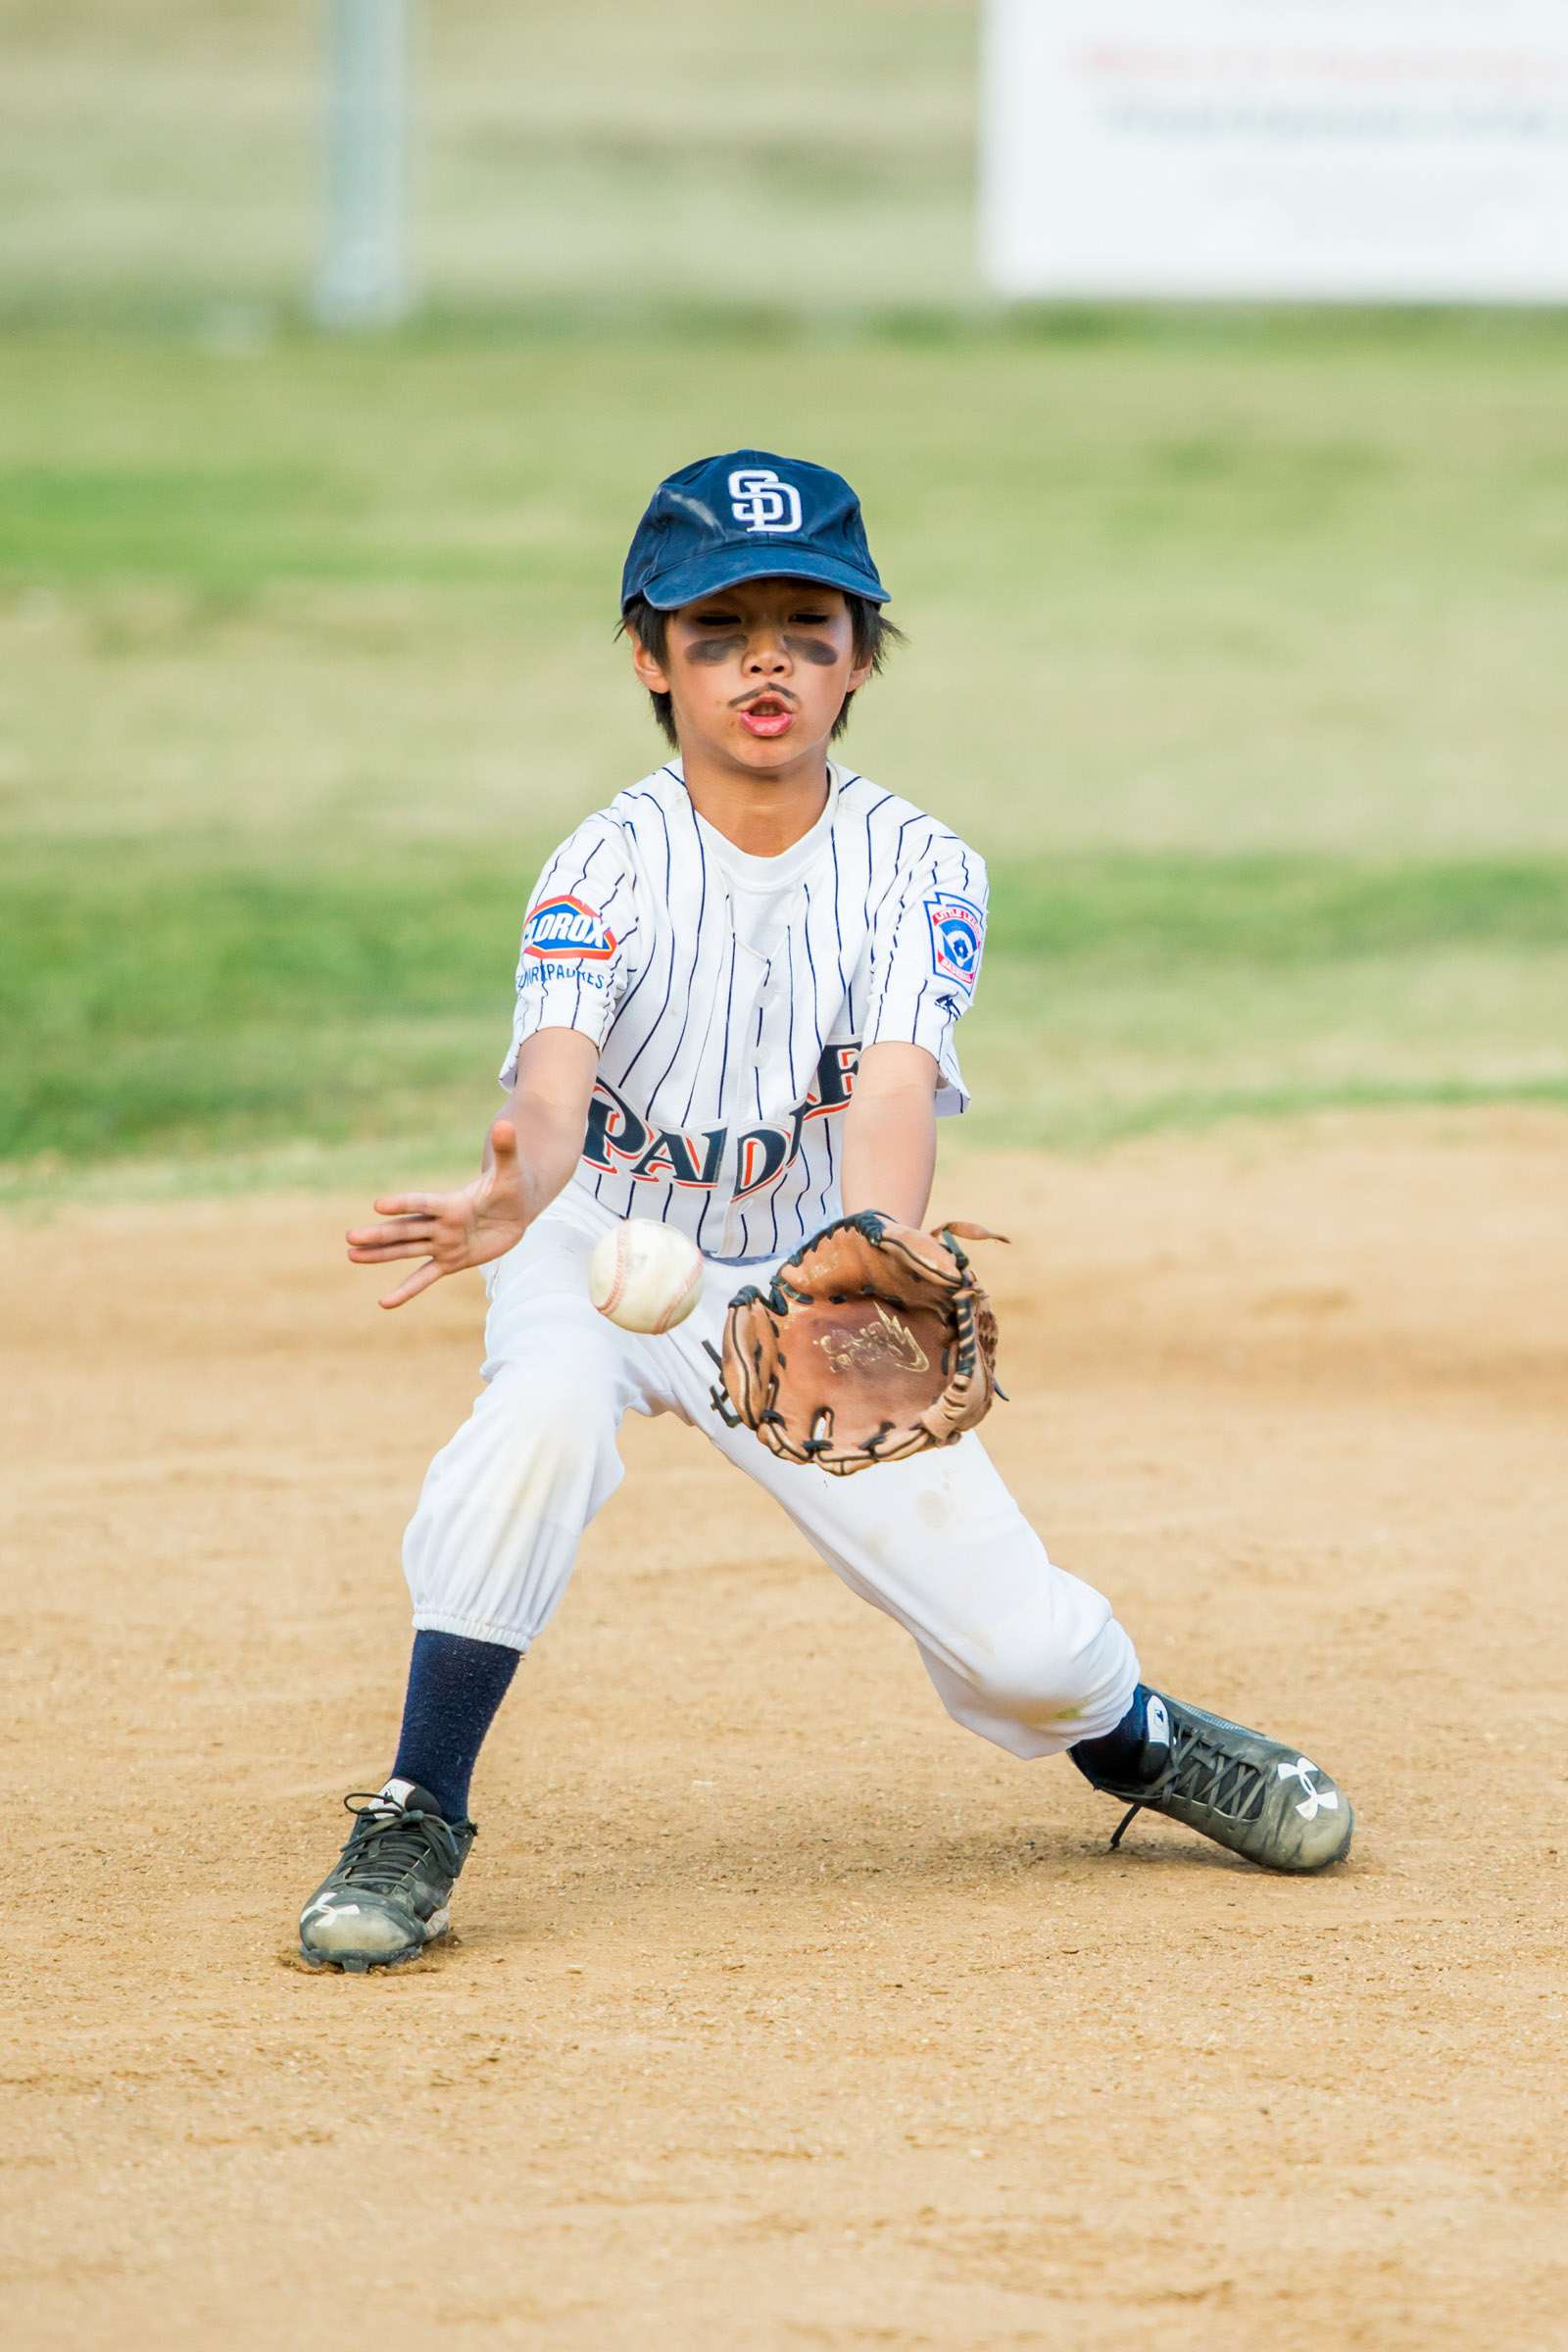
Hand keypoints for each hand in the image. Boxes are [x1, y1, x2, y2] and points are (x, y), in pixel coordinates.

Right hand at [346, 1119, 530, 1308]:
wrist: (514, 1209)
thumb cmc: (511, 1186)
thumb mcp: (511, 1171)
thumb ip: (506, 1151)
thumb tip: (506, 1124)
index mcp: (452, 1203)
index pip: (424, 1204)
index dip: (404, 1204)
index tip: (378, 1205)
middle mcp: (441, 1224)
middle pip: (406, 1229)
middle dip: (380, 1234)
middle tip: (350, 1237)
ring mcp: (443, 1243)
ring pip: (407, 1250)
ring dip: (381, 1255)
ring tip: (352, 1255)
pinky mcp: (451, 1261)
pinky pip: (425, 1277)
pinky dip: (406, 1290)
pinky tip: (384, 1303)